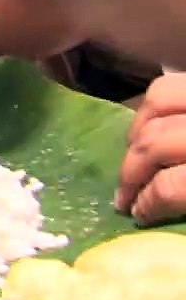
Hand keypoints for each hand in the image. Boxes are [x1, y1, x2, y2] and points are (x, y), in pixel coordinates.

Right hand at [117, 74, 185, 225]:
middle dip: (132, 171)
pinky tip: (157, 122)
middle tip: (125, 193)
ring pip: (158, 101)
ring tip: (136, 152)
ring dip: (138, 130)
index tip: (138, 216)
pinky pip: (174, 84)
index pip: (169, 187)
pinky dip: (157, 104)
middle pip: (154, 142)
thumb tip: (165, 204)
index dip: (147, 204)